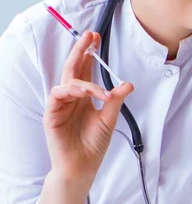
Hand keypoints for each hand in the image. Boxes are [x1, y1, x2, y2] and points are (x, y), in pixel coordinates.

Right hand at [44, 31, 133, 182]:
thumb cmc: (93, 144)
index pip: (85, 70)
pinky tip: (86, 92)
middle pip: (73, 69)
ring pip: (68, 81)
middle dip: (81, 51)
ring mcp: (61, 105)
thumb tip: (128, 84)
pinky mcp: (52, 113)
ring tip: (99, 86)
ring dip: (84, 78)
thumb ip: (115, 100)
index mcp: (84, 97)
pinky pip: (59, 94)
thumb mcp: (109, 119)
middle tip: (90, 36)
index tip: (97, 39)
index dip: (89, 54)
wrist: (82, 166)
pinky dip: (74, 91)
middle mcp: (71, 98)